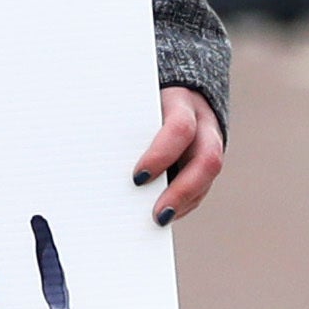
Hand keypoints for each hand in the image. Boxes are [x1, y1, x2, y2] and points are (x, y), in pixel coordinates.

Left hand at [133, 84, 227, 222]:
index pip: (180, 128)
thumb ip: (124, 126)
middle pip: (208, 159)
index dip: (162, 155)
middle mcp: (204, 122)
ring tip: (158, 221)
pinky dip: (184, 203)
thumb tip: (98, 157)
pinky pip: (202, 186)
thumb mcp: (133, 102)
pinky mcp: (207, 158)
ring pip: (208, 177)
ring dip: (185, 203)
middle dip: (183, 191)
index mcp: (181, 102)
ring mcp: (211, 141)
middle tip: (158, 215)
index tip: (137, 178)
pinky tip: (163, 213)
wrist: (169, 87)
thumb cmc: (140, 98)